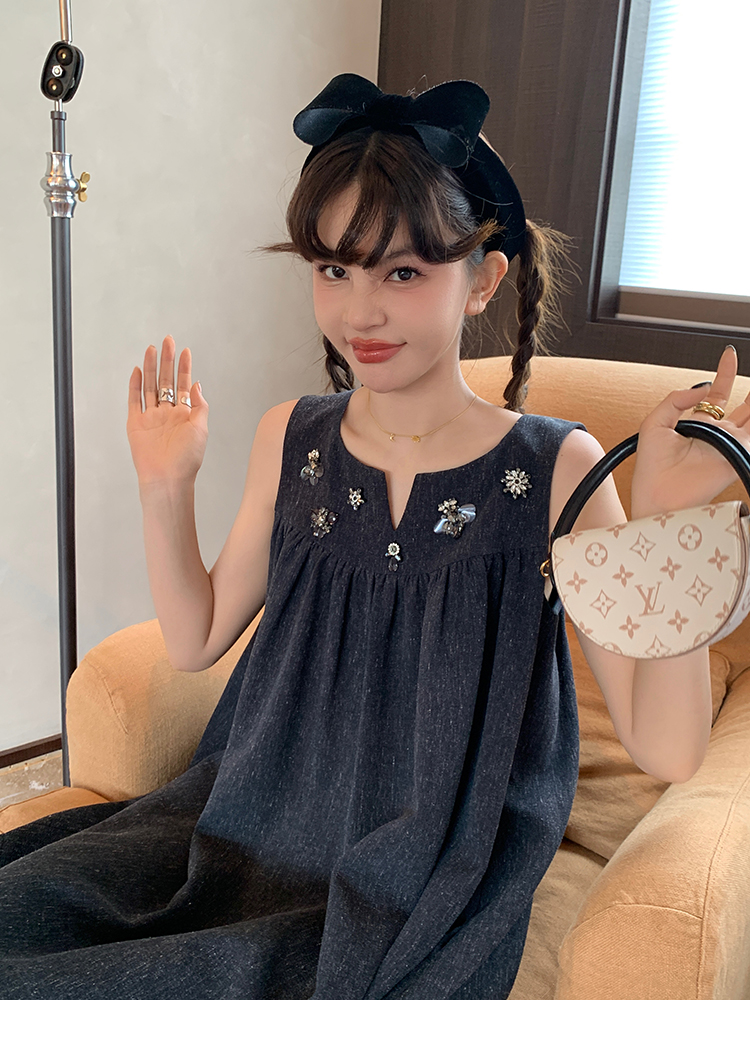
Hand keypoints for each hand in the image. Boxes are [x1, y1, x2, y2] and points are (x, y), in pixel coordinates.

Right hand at [127, 336, 208, 485]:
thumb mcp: (201, 428)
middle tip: (168, 341)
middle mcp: (168, 413)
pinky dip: (135, 385)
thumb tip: (198, 384)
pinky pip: (134, 400)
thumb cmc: (186, 460)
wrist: (167, 478)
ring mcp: (151, 417)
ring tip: (152, 349)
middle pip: (165, 381)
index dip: (184, 368)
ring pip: (149, 386)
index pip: (185, 385)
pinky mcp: (136, 424)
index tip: (185, 351)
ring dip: (150, 367)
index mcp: (185, 414)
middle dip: (167, 361)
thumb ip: (199, 405)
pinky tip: (137, 370)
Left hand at [631, 345, 749, 517]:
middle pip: (744, 405)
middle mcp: (717, 434)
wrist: (657, 495)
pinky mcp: (737, 455)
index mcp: (698, 424)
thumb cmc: (651, 468)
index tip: (729, 354)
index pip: (718, 393)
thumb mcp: (654, 423)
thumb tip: (704, 387)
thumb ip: (677, 400)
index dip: (725, 373)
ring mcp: (730, 444)